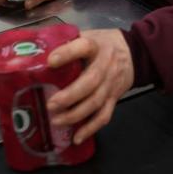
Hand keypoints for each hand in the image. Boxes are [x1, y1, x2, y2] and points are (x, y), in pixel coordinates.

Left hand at [46, 29, 133, 144]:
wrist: (134, 53)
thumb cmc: (103, 44)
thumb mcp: (89, 35)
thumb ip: (69, 42)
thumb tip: (38, 52)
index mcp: (96, 46)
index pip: (84, 47)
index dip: (67, 53)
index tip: (51, 61)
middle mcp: (105, 66)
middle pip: (91, 82)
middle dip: (70, 96)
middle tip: (50, 105)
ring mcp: (111, 84)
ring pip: (96, 102)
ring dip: (75, 115)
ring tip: (56, 120)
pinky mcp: (114, 98)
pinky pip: (104, 116)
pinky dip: (90, 129)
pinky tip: (76, 138)